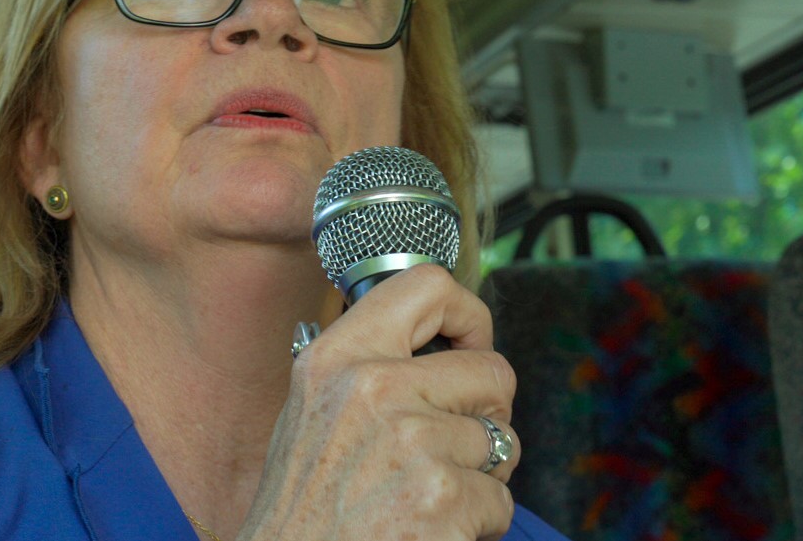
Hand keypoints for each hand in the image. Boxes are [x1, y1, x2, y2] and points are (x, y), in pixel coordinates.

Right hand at [240, 264, 519, 540]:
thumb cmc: (299, 511)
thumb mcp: (312, 413)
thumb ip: (366, 371)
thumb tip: (441, 349)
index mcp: (337, 358)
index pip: (425, 286)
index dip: (468, 316)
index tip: (471, 347)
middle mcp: (373, 388)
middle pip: (492, 371)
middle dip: (487, 415)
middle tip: (452, 448)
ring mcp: (412, 443)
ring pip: (503, 442)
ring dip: (479, 477)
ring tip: (426, 498)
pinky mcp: (442, 499)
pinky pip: (499, 501)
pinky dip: (476, 525)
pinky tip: (429, 530)